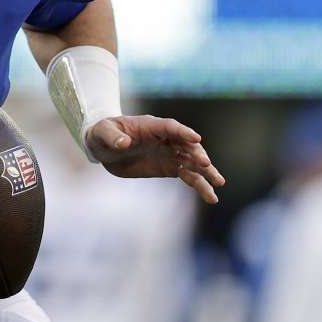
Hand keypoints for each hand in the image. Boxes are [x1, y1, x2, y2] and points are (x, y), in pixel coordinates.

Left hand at [86, 115, 226, 203]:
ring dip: (206, 173)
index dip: (183, 132)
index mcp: (152, 125)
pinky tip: (211, 196)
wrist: (104, 147)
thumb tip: (123, 143)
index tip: (196, 138)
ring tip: (219, 183)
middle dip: (197, 153)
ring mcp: (170, 153)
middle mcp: (166, 138)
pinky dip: (200, 185)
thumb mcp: (103, 133)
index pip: (171, 127)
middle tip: (206, 164)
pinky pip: (188, 176)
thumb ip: (113, 136)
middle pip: (187, 144)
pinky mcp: (169, 168)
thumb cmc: (103, 134)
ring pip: (192, 162)